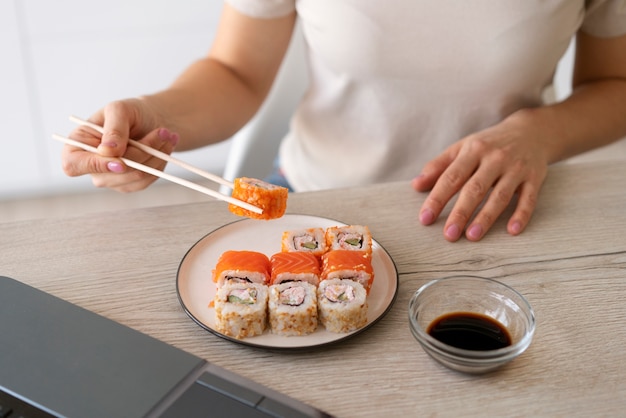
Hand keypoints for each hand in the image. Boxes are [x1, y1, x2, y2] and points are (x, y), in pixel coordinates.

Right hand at [61, 98, 178, 191]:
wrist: (152, 120)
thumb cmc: (130, 112)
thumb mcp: (120, 110)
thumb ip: (113, 129)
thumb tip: (107, 152)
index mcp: (78, 145)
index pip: (73, 165)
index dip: (95, 166)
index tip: (121, 161)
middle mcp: (91, 166)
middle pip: (114, 172)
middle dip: (143, 152)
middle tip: (163, 131)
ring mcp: (111, 178)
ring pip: (136, 176)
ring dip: (157, 155)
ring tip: (167, 134)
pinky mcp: (130, 184)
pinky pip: (148, 179)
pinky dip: (160, 161)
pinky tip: (165, 145)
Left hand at [412, 110, 548, 241]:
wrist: (532, 130)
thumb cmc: (489, 144)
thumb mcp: (462, 148)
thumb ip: (438, 166)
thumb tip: (416, 185)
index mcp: (473, 150)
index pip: (451, 177)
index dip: (437, 198)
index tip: (425, 218)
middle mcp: (494, 158)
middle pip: (475, 188)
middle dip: (461, 213)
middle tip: (449, 235)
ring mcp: (516, 168)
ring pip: (500, 196)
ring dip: (486, 217)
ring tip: (472, 236)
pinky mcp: (534, 177)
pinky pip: (528, 198)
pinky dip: (521, 214)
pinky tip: (512, 230)